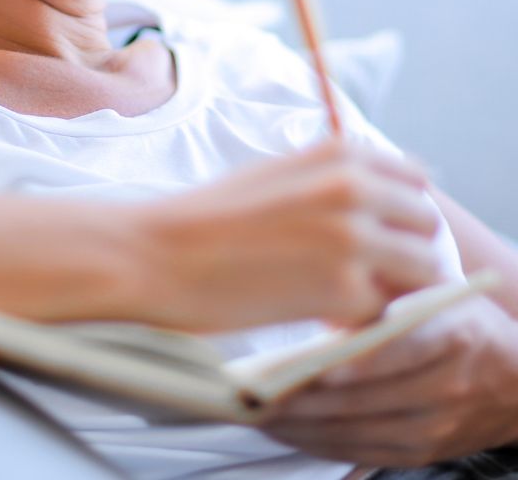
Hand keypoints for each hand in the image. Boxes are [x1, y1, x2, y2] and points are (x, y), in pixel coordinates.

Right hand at [134, 136, 441, 332]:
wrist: (160, 254)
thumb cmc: (209, 216)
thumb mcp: (278, 175)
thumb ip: (333, 181)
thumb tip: (379, 205)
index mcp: (339, 153)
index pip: (414, 180)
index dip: (399, 213)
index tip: (379, 235)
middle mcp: (356, 187)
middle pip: (426, 224)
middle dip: (405, 252)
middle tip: (364, 274)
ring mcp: (355, 238)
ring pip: (422, 270)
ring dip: (394, 288)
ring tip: (345, 297)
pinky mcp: (344, 290)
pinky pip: (384, 312)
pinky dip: (361, 320)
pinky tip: (319, 315)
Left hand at [259, 294, 517, 465]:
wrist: (517, 380)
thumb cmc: (464, 322)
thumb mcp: (435, 289)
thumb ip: (387, 288)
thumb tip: (320, 285)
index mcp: (451, 335)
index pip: (397, 351)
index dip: (352, 363)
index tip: (307, 366)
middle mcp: (445, 387)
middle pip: (363, 400)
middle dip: (301, 398)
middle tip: (250, 388)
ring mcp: (434, 428)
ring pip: (355, 432)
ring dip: (300, 425)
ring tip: (253, 410)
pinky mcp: (422, 454)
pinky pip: (361, 455)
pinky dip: (318, 444)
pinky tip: (285, 430)